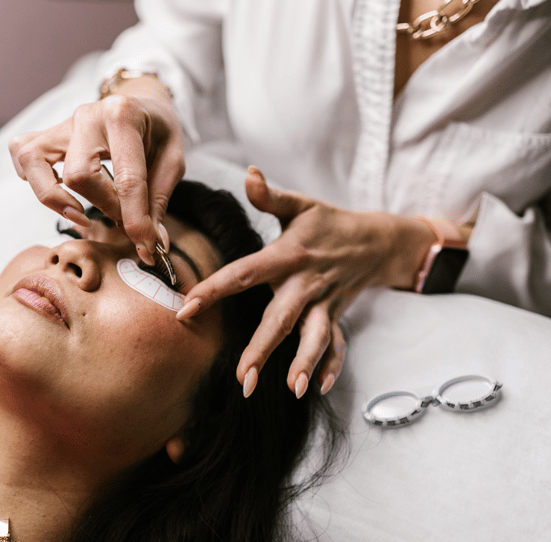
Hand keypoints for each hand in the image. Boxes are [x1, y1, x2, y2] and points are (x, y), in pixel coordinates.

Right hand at [9, 85, 184, 264]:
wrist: (141, 102)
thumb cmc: (157, 131)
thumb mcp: (173, 160)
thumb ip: (159, 201)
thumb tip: (151, 243)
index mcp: (123, 115)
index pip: (126, 178)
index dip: (136, 219)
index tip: (146, 246)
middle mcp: (87, 115)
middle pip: (79, 175)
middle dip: (103, 208)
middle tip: (123, 218)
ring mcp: (62, 123)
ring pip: (35, 162)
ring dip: (56, 198)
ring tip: (82, 214)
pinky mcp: (47, 134)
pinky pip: (22, 155)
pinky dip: (34, 179)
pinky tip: (58, 191)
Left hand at [176, 167, 434, 397]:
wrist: (377, 240)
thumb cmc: (329, 222)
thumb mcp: (301, 205)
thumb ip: (270, 196)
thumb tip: (248, 174)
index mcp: (288, 255)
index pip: (244, 273)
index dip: (214, 290)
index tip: (186, 309)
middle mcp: (306, 283)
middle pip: (281, 318)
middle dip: (263, 348)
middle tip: (243, 377)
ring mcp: (325, 302)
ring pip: (315, 336)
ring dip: (304, 362)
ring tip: (291, 389)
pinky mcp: (337, 315)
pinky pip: (338, 344)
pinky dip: (332, 365)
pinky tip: (318, 389)